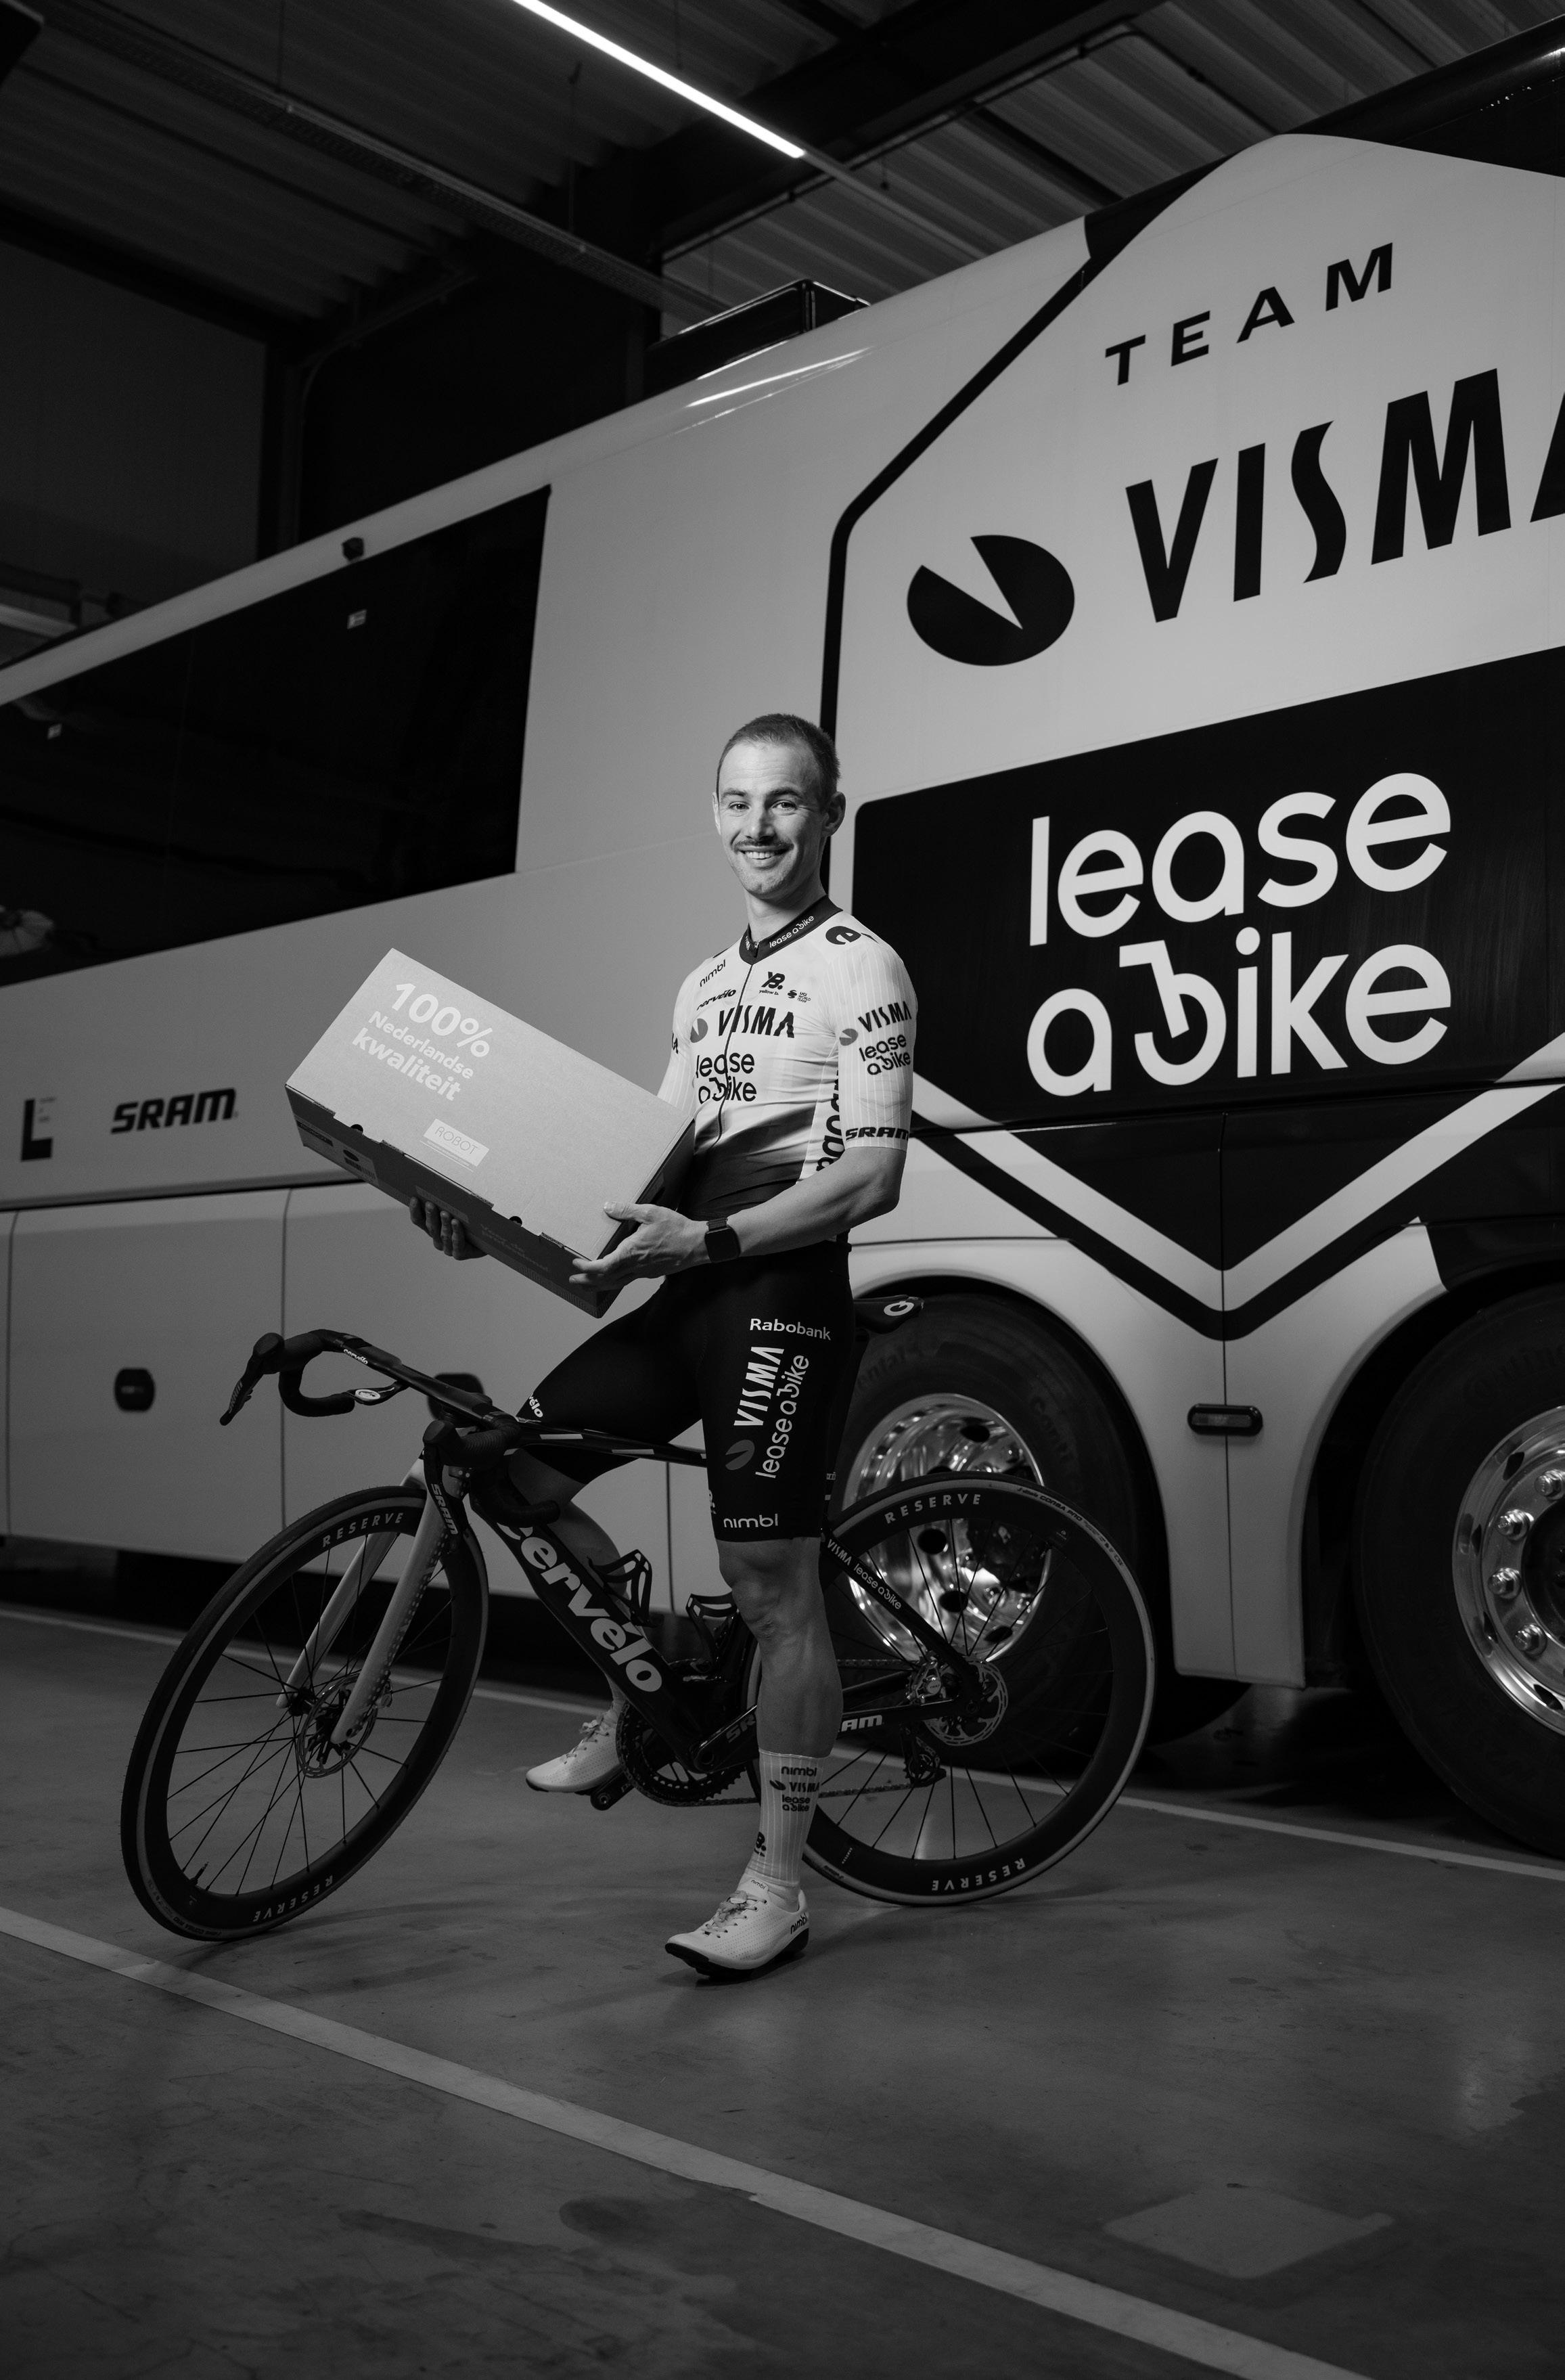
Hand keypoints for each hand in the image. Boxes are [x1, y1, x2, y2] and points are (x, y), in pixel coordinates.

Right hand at [409, 1195, 485, 1260]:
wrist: (488, 1240)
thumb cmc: (470, 1222)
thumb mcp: (458, 1210)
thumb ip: (449, 1202)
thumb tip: (444, 1183)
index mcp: (433, 1229)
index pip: (418, 1221)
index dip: (415, 1210)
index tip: (414, 1198)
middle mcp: (437, 1239)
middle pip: (431, 1228)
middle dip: (430, 1215)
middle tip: (430, 1204)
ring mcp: (448, 1248)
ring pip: (443, 1235)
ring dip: (443, 1224)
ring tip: (445, 1213)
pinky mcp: (460, 1254)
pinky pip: (457, 1243)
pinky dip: (456, 1232)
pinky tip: (456, 1223)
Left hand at [570, 1200, 707, 1284]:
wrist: (698, 1245)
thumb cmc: (676, 1229)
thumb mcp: (650, 1213)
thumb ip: (626, 1210)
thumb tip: (607, 1206)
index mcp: (631, 1252)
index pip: (602, 1267)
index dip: (587, 1267)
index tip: (576, 1262)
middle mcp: (635, 1266)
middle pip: (605, 1280)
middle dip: (587, 1281)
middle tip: (573, 1280)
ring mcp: (643, 1272)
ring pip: (616, 1284)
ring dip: (598, 1285)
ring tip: (587, 1284)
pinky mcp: (650, 1273)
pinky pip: (627, 1280)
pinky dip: (614, 1282)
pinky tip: (612, 1277)